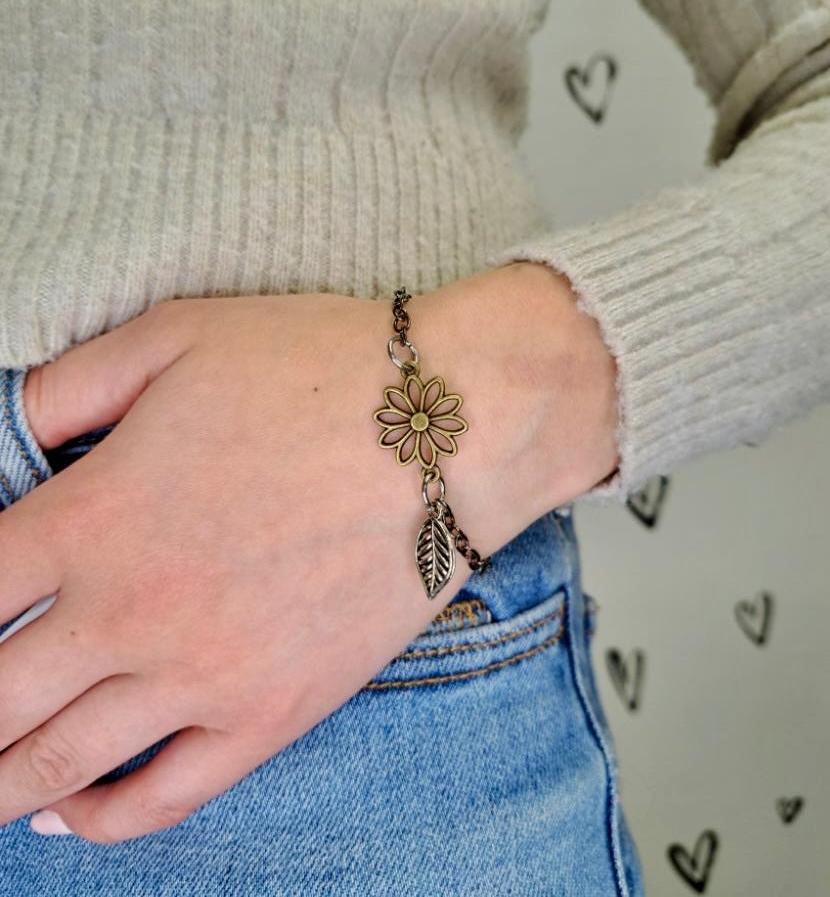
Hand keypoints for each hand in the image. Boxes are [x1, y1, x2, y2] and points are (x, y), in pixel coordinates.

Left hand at [0, 264, 617, 843]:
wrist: (455, 428)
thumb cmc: (320, 369)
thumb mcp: (176, 338)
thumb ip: (65, 385)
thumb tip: (0, 430)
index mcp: (92, 514)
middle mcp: (130, 611)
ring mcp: (201, 676)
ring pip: (52, 765)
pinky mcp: (271, 715)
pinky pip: (160, 799)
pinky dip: (94, 819)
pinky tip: (63, 807)